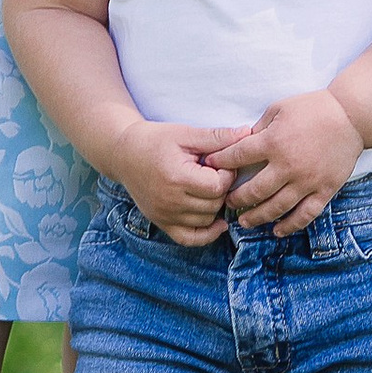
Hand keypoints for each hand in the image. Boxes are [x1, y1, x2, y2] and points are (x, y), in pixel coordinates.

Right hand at [104, 119, 251, 247]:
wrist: (123, 153)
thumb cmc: (155, 140)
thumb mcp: (185, 133)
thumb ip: (216, 136)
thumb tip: (248, 134)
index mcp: (176, 177)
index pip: (218, 186)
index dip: (227, 173)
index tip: (221, 162)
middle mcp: (170, 201)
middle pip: (214, 204)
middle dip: (222, 188)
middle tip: (216, 173)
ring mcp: (165, 215)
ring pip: (206, 220)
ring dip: (215, 205)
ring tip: (208, 186)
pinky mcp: (161, 223)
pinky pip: (190, 239)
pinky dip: (207, 234)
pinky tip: (218, 222)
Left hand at [213, 89, 361, 236]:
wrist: (351, 116)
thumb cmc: (313, 108)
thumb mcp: (279, 108)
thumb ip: (260, 127)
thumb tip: (242, 142)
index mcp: (273, 142)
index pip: (238, 157)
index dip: (220, 162)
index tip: (209, 167)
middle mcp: (287, 166)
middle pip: (254, 191)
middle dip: (235, 198)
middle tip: (226, 202)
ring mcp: (306, 181)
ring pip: (276, 208)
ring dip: (257, 217)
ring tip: (244, 222)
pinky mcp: (324, 190)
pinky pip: (304, 214)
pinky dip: (290, 226)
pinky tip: (277, 231)